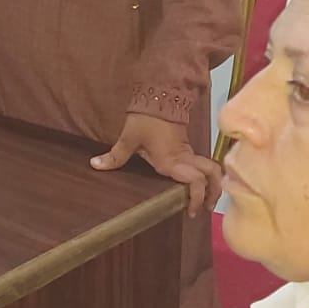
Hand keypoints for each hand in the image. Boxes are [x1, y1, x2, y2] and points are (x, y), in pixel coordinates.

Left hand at [91, 113, 223, 216]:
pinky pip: (201, 165)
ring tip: (206, 200)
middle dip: (213, 193)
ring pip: (210, 170)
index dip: (197, 197)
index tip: (191, 210)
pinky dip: (203, 177)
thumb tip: (95, 165)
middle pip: (212, 175)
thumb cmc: (145, 118)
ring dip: (212, 184)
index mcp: (172, 161)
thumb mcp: (129, 138)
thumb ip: (115, 155)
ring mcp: (187, 153)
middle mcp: (183, 158)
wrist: (159, 97)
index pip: (195, 181)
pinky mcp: (186, 148)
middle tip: (205, 208)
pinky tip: (194, 186)